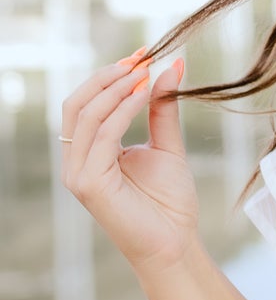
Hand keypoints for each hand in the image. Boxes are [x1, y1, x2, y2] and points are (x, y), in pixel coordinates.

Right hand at [61, 53, 198, 275]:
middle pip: (77, 104)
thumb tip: (172, 66)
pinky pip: (103, 136)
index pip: (86, 103)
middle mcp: (77, 161)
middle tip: (139, 59)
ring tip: (144, 73)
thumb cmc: (170, 202)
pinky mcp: (88, 184)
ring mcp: (78, 174)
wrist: (175, 243)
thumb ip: (162, 109)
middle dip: (107, 77)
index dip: (109, 76)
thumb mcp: (166, 146)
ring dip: (115, 89)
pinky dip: (123, 110)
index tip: (141, 55)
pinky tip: (144, 94)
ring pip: (86, 115)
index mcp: (89, 152)